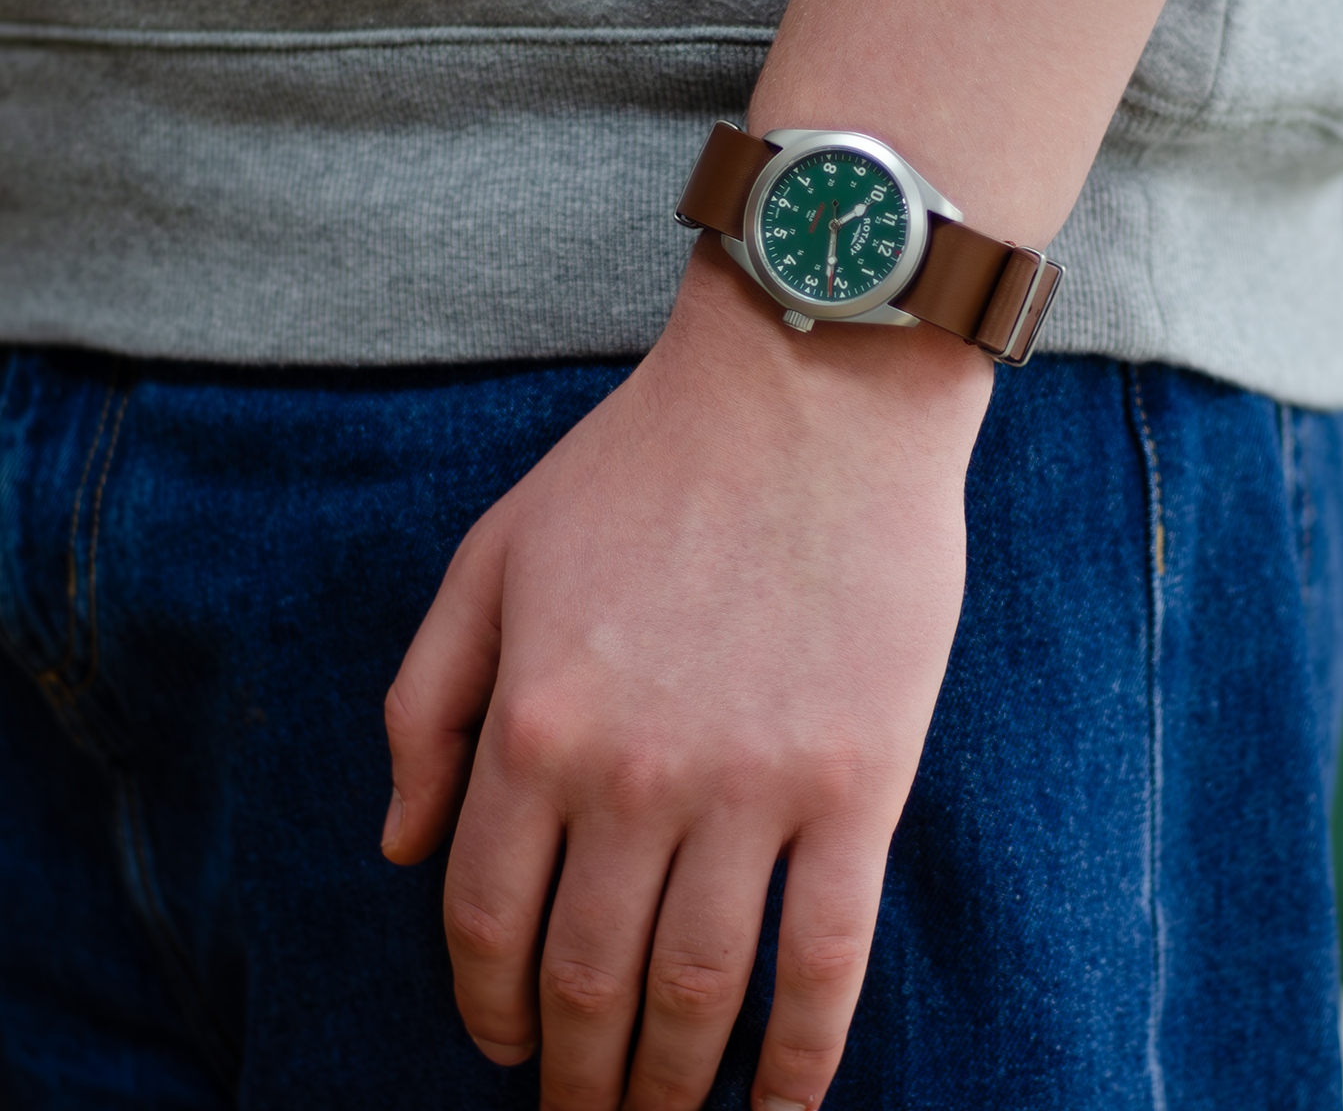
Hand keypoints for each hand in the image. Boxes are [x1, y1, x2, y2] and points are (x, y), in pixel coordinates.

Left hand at [382, 238, 991, 1110]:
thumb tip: (396, 849)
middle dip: (576, 1081)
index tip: (503, 1051)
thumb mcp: (494, 553)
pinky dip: (801, 1061)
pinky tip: (782, 1108)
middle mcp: (631, 777)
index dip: (485, 1008)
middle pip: (586, 983)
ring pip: (697, 995)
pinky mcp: (858, 784)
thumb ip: (426, 701)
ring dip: (670, 1090)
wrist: (812, 391)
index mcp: (533, 723)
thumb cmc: (647, 464)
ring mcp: (751, 788)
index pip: (482, 921)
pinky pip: (825, 962)